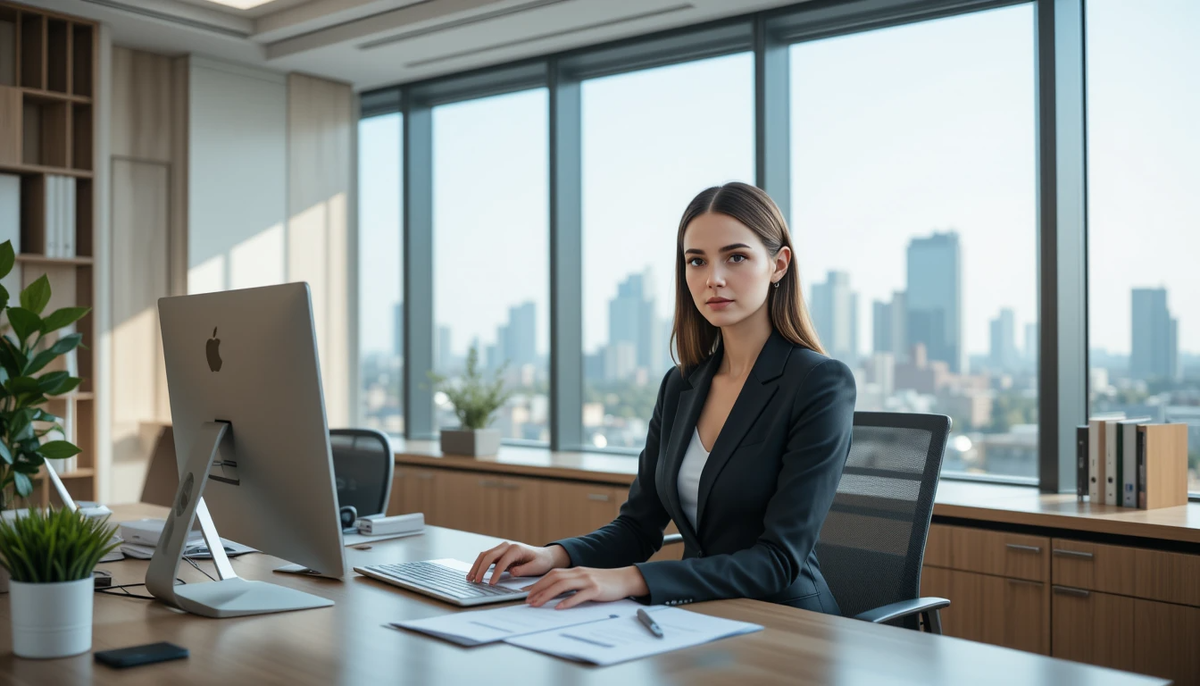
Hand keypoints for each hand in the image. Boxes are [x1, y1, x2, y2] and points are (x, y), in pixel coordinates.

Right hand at [467, 542, 569, 584]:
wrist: (544, 555)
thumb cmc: (541, 561)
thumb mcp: (536, 567)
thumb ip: (524, 569)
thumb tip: (511, 572)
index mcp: (516, 549)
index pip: (502, 561)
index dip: (496, 573)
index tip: (491, 583)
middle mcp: (507, 546)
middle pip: (489, 555)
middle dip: (481, 569)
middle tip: (476, 581)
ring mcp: (502, 548)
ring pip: (484, 555)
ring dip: (476, 566)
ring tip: (470, 578)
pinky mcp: (499, 552)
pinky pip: (486, 557)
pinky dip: (478, 564)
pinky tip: (474, 574)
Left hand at [524, 566, 648, 609]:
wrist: (625, 579)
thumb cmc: (605, 582)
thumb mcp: (585, 581)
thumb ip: (572, 585)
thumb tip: (554, 595)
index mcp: (575, 571)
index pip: (551, 574)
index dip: (538, 583)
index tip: (526, 592)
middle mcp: (579, 573)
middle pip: (553, 578)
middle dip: (538, 589)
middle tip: (527, 600)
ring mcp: (587, 580)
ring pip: (562, 585)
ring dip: (547, 594)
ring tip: (537, 603)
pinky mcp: (596, 589)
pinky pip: (579, 595)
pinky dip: (568, 601)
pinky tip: (559, 607)